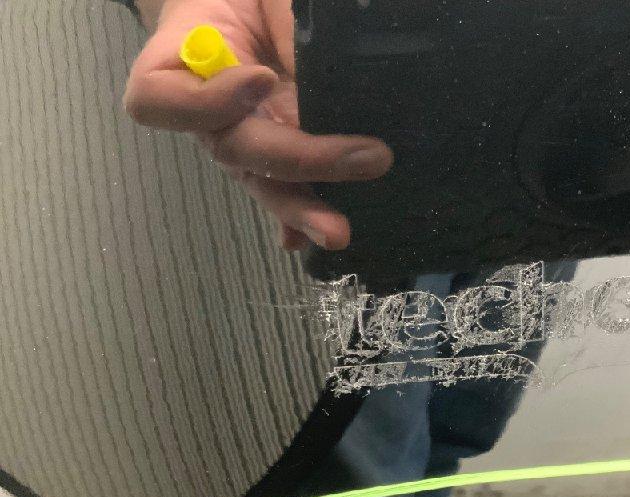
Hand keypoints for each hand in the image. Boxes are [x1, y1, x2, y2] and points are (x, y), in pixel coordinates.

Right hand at [123, 0, 392, 250]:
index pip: (161, 101)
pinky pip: (286, 191)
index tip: (262, 77)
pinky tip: (321, 236)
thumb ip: (283, 27)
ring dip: (303, 209)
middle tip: (363, 159)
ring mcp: (242, 142)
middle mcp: (204, 115)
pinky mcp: (274, 159)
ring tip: (337, 231)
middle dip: (299, 160)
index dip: (209, 100)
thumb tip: (312, 72)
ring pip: (264, 183)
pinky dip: (302, 219)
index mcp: (175, 67)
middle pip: (235, 151)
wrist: (250, 6)